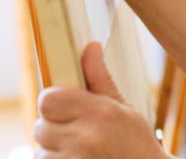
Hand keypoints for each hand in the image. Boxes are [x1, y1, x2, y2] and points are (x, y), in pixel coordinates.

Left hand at [34, 42, 167, 158]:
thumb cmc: (135, 143)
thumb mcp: (123, 107)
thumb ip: (99, 78)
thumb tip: (91, 47)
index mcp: (100, 112)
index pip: (49, 99)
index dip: (53, 101)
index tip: (64, 106)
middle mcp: (84, 137)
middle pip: (40, 126)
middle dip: (54, 127)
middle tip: (78, 131)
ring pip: (40, 149)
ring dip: (54, 149)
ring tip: (82, 149)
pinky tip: (78, 158)